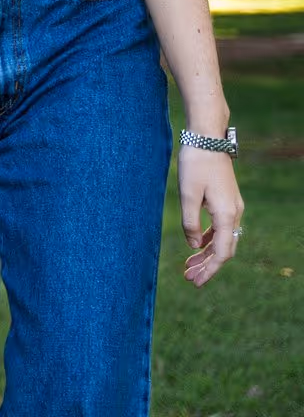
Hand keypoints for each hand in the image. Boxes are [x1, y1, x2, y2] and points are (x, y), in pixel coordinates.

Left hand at [179, 145, 242, 285]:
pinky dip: (209, 238)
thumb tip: (193, 245)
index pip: (221, 253)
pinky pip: (220, 227)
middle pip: (224, 249)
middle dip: (207, 266)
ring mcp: (232, 207)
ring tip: (189, 265)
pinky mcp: (226, 200)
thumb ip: (190, 222)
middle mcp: (235, 214)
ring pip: (222, 239)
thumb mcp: (187, 194)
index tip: (195, 281)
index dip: (209, 269)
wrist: (207, 139)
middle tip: (189, 278)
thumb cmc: (195, 164)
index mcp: (226, 215)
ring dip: (207, 253)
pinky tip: (196, 244)